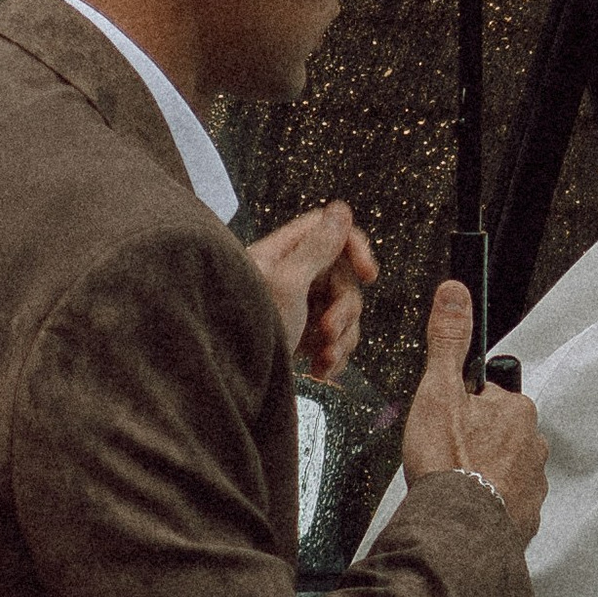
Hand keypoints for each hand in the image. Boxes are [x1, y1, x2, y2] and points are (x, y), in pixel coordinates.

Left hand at [249, 202, 376, 377]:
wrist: (229, 386)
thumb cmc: (249, 330)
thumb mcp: (286, 284)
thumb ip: (316, 247)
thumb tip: (340, 210)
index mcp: (280, 255)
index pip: (328, 231)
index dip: (354, 248)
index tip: (368, 276)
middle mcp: (289, 278)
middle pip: (342, 279)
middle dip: (344, 310)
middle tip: (327, 331)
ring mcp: (296, 309)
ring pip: (344, 313)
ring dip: (342, 339)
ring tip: (324, 360)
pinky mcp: (301, 338)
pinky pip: (335, 340)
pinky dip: (334, 357)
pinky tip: (320, 372)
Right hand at [402, 282, 546, 541]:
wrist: (456, 529)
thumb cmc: (448, 463)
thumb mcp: (438, 390)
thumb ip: (448, 341)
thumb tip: (456, 294)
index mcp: (516, 411)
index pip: (492, 397)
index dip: (465, 407)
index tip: (448, 421)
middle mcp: (533, 446)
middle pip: (501, 434)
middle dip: (477, 441)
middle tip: (446, 455)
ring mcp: (532, 485)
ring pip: (506, 469)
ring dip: (483, 474)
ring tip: (453, 484)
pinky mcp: (525, 519)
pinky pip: (506, 505)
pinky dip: (489, 505)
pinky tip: (465, 508)